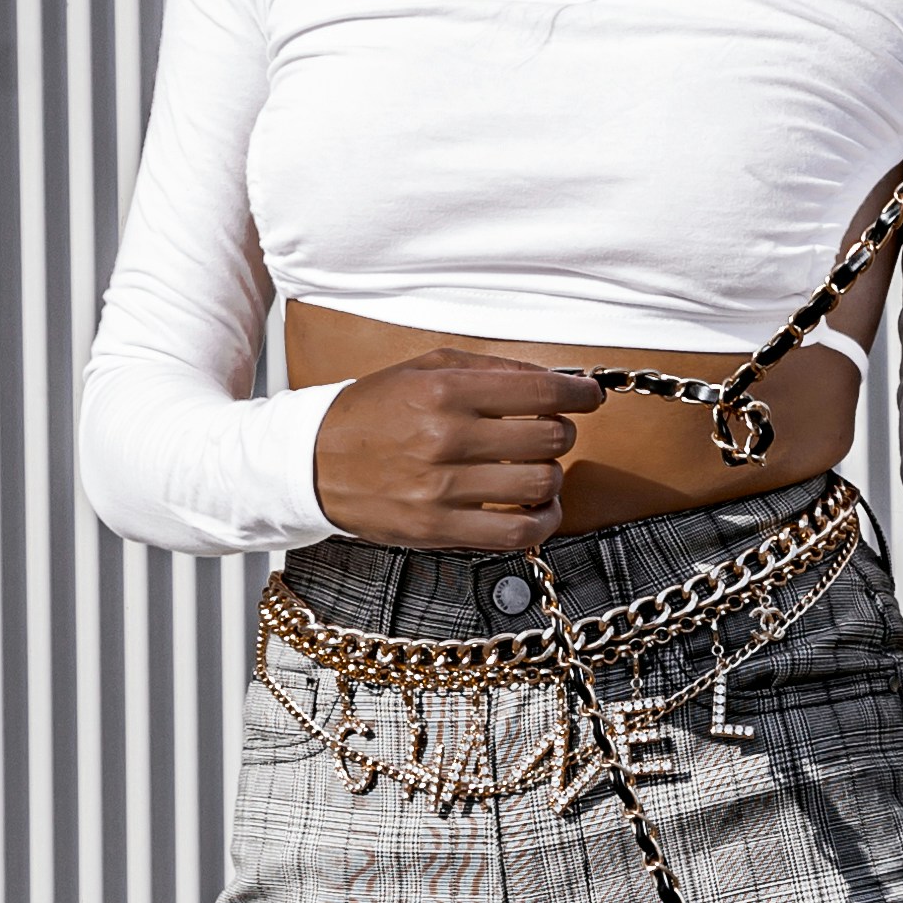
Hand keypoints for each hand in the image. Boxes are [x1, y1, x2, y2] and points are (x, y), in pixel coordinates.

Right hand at [309, 347, 607, 547]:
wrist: (312, 463)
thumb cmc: (373, 412)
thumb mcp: (423, 369)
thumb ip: (491, 369)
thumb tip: (557, 379)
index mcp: (442, 390)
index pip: (540, 390)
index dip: (580, 393)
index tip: (590, 395)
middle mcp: (444, 438)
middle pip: (549, 438)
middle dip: (562, 431)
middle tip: (550, 430)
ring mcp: (441, 489)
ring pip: (540, 484)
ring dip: (552, 475)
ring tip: (538, 468)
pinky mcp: (439, 529)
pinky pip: (518, 533)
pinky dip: (543, 521)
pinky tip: (539, 507)